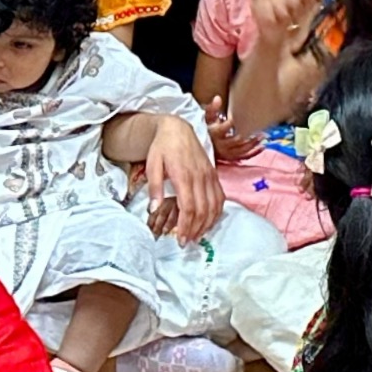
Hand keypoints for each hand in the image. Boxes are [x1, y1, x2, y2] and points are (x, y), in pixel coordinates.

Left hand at [142, 111, 223, 242]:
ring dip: (207, 224)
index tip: (180, 240)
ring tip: (196, 236)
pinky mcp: (214, 174)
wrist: (177, 128)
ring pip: (214, 206)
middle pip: (203, 210)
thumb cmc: (162, 147)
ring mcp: (210, 175)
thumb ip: (154, 188)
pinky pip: (220, 198)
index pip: (189, 207)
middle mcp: (200, 176)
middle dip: (195, 230)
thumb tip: (153, 209)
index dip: (186, 226)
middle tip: (186, 242)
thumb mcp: (152, 165)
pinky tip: (208, 222)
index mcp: (184, 175)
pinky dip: (216, 213)